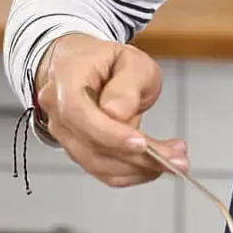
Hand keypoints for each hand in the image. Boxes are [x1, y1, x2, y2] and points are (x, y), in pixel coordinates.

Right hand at [34, 33, 187, 186]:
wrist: (86, 67)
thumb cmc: (109, 62)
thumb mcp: (131, 60)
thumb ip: (128, 83)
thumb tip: (117, 112)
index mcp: (66, 76)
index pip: (78, 112)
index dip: (108, 133)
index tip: (141, 143)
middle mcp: (57, 108)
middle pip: (91, 144)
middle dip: (136, 156)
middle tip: (176, 156)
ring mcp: (63, 133)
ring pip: (98, 163)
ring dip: (139, 168)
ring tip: (175, 159)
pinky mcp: (77, 151)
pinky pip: (103, 171)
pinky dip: (132, 172)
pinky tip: (157, 164)